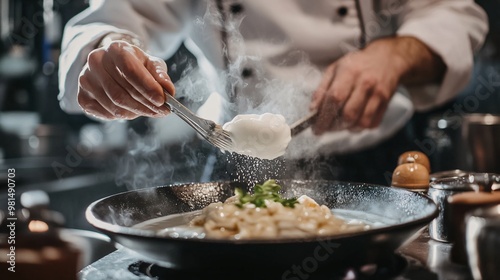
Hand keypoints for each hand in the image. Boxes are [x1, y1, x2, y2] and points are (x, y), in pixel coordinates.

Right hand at [77, 40, 174, 119]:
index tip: (162, 101)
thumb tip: (168, 90)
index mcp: (115, 49)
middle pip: (122, 93)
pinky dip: (123, 116)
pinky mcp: (82, 97)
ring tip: (149, 110)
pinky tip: (132, 110)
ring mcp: (86, 80)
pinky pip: (107, 114)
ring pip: (115, 106)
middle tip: (162, 112)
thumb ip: (160, 75)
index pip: (130, 71)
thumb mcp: (151, 64)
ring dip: (136, 112)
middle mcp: (96, 62)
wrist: (112, 65)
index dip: (147, 88)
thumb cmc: (135, 64)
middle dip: (146, 105)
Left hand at [309, 36, 444, 133]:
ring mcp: (378, 94)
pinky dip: (359, 128)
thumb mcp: (335, 69)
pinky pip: (372, 124)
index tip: (316, 128)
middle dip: (334, 126)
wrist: (387, 58)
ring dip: (346, 128)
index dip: (324, 116)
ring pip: (361, 122)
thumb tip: (312, 110)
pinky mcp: (386, 103)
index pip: (335, 98)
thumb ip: (322, 89)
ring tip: (338, 124)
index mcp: (350, 72)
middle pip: (348, 114)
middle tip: (326, 127)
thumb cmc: (356, 64)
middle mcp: (366, 83)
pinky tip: (353, 122)